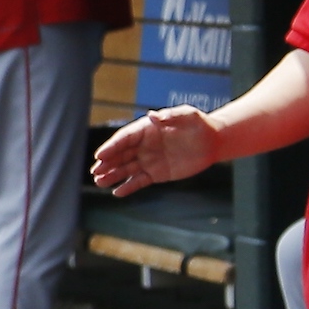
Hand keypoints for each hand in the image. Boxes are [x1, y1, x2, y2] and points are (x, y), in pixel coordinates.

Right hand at [90, 105, 220, 196]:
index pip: (124, 138)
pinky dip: (128, 187)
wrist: (212, 141)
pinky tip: (117, 192)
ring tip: (98, 182)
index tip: (100, 155)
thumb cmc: (199, 124)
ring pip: (126, 169)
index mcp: (147, 129)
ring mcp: (148, 160)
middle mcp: (144, 145)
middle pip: (120, 154)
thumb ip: (170, 116)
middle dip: (106, 163)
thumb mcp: (187, 115)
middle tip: (95, 171)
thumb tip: (152, 115)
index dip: (111, 147)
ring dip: (112, 175)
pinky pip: (139, 181)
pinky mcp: (156, 174)